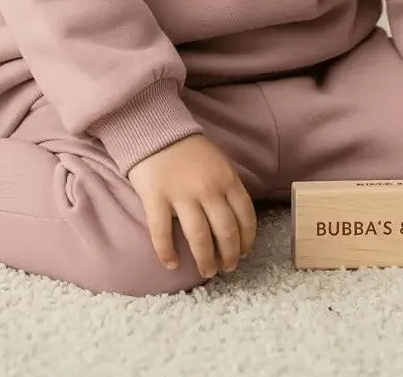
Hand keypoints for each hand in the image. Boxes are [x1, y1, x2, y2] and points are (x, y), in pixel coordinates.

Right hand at [127, 133, 256, 278]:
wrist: (155, 130)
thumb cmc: (190, 150)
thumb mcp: (219, 163)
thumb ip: (228, 188)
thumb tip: (237, 221)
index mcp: (227, 179)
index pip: (246, 216)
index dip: (247, 240)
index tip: (244, 253)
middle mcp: (208, 189)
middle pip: (226, 232)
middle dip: (230, 256)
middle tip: (227, 268)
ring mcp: (181, 194)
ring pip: (199, 237)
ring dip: (205, 260)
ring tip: (207, 272)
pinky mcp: (156, 198)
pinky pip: (162, 233)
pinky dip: (167, 253)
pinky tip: (171, 264)